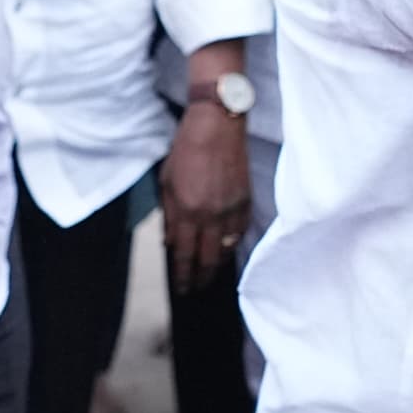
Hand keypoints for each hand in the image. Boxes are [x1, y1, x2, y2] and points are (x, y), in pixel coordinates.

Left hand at [160, 92, 253, 289]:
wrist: (217, 124)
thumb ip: (168, 215)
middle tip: (196, 287)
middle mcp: (210, 214)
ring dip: (217, 263)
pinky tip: (226, 248)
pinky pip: (240, 232)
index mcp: (187, 209)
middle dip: (201, 277)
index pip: (184, 254)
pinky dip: (232, 244)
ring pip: (227, 249)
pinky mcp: (246, 200)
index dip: (182, 275)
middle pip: (207, 259)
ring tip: (210, 271)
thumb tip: (170, 241)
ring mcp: (231, 209)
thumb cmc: (187, 148)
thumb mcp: (166, 182)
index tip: (182, 287)